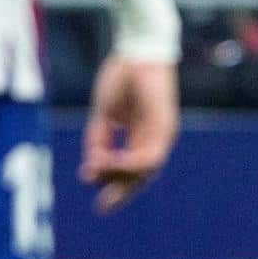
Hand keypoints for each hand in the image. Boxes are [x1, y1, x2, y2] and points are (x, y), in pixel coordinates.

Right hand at [80, 56, 177, 212]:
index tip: (98, 201)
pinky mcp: (164, 125)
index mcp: (143, 135)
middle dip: (122, 192)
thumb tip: (92, 169)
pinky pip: (149, 154)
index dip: (115, 184)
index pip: (132, 168)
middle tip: (102, 209)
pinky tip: (108, 163)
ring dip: (119, 175)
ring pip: (147, 168)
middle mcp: (156, 137)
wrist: (137, 50)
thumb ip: (99, 141)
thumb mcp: (104, 114)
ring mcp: (163, 132)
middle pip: (142, 174)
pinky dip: (128, 163)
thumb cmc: (122, 77)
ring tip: (95, 175)